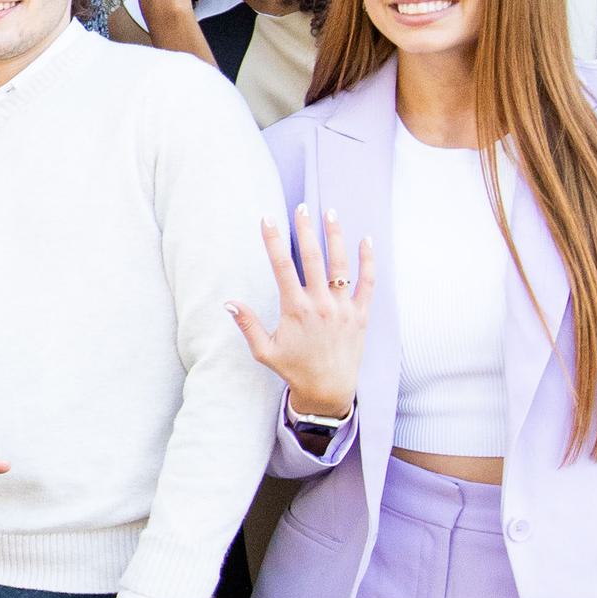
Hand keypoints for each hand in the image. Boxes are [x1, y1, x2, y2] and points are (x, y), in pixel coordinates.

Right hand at [227, 204, 373, 423]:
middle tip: (301, 207)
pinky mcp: (361, 314)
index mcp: (295, 310)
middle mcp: (320, 305)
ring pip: (340, 265)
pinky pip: (368, 282)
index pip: (282, 266)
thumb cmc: (294, 369)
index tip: (267, 219)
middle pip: (312, 258)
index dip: (273, 240)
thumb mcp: (264, 350)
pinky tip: (366, 239)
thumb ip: (248, 324)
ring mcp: (343, 308)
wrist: (329, 390)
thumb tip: (228, 302)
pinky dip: (368, 260)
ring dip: (335, 236)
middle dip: (305, 229)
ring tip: (331, 213)